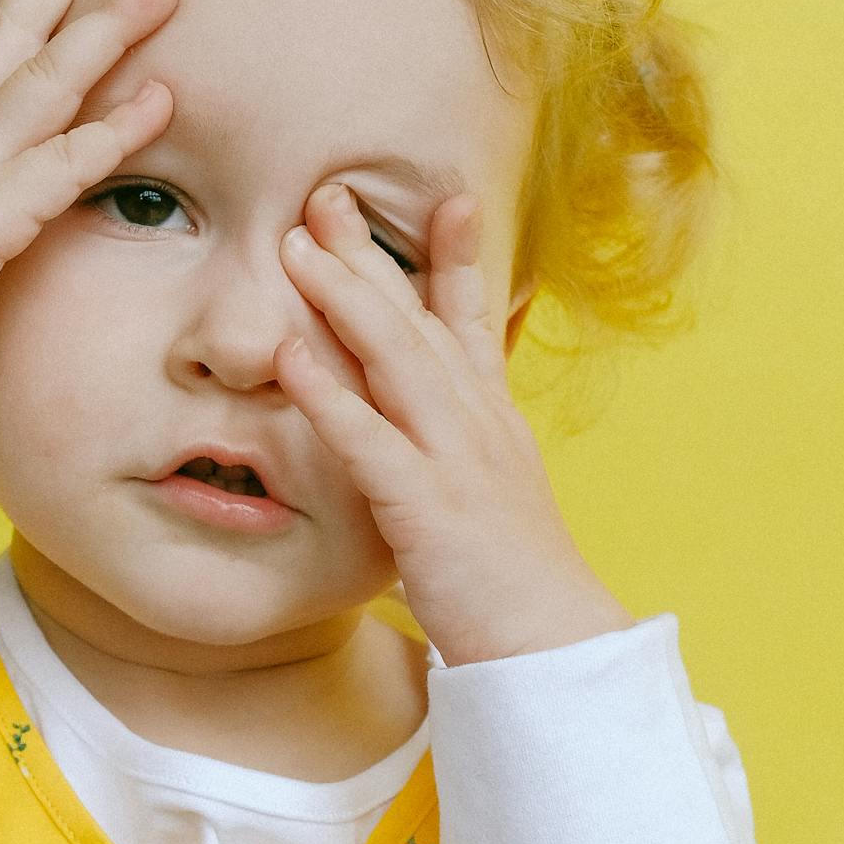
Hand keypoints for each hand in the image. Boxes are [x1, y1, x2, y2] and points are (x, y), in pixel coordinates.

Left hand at [274, 186, 633, 665]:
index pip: (471, 323)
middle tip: (325, 194)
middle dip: (372, 254)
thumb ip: (470, 448)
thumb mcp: (496, 495)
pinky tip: (290, 357)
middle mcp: (477, 424)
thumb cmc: (513, 582)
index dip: (455, 258)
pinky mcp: (428, 509)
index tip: (443, 200)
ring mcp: (454, 461)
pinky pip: (371, 442)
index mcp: (492, 421)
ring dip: (346, 299)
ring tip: (297, 248)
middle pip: (419, 321)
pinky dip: (330, 394)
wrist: (553, 648)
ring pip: (397, 361)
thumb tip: (457, 417)